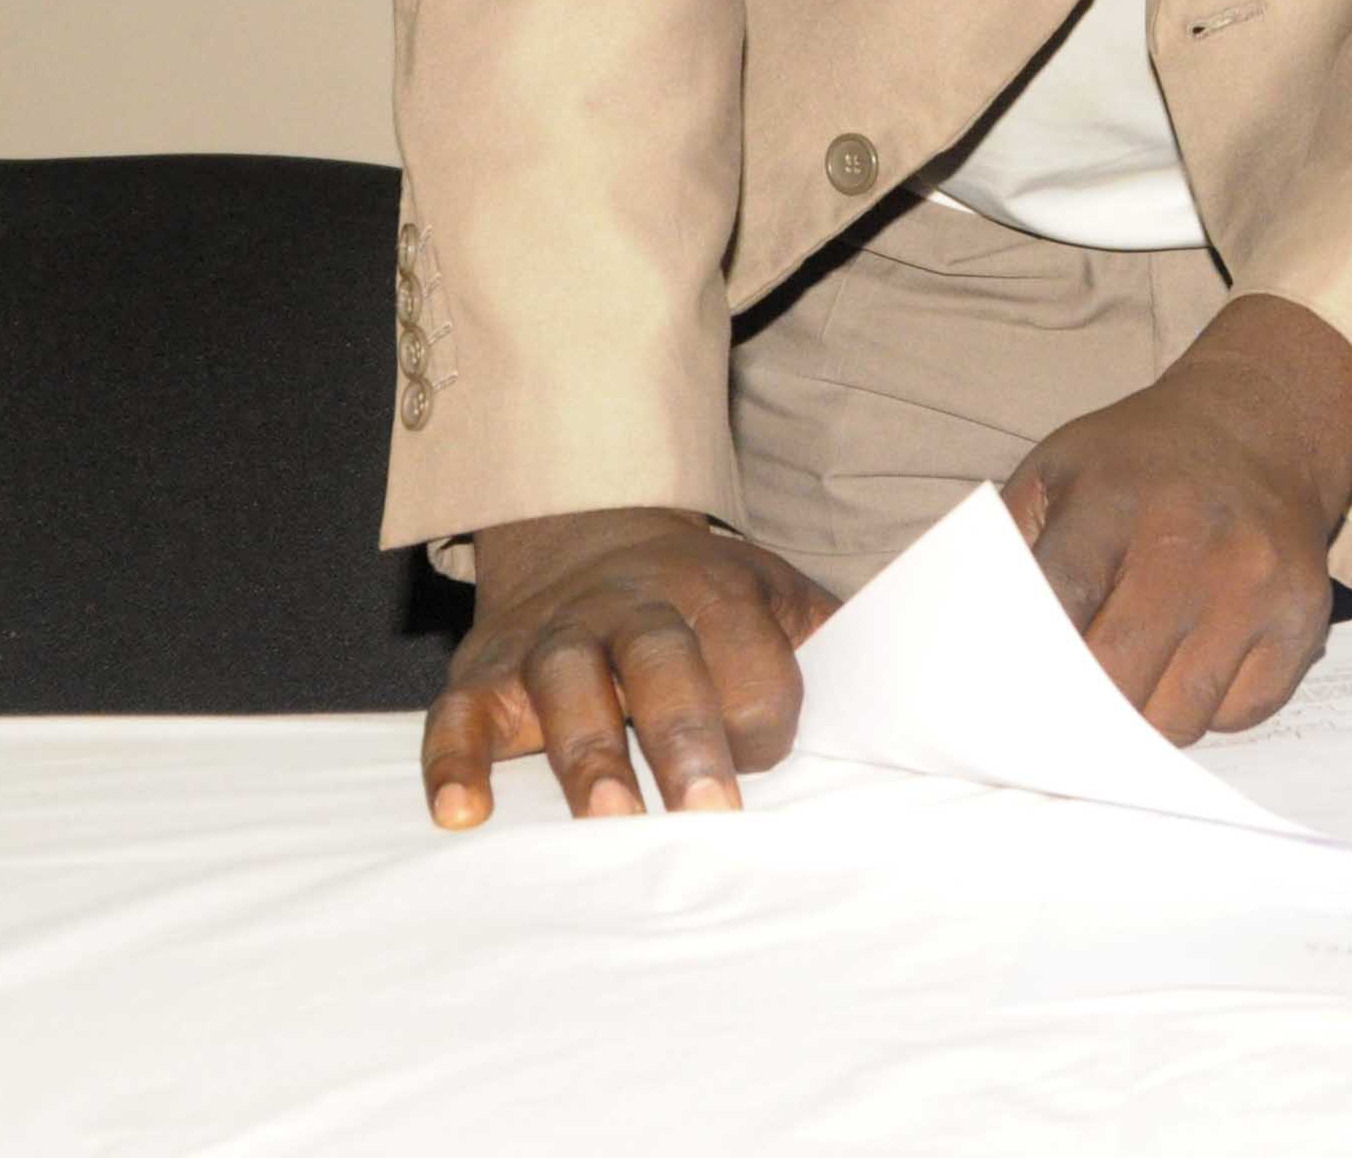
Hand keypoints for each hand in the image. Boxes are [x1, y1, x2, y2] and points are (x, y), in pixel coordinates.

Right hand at [420, 507, 838, 826]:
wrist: (586, 533)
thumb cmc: (700, 595)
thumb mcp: (774, 595)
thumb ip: (824, 641)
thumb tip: (896, 696)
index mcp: (712, 590)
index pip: (749, 652)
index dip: (766, 710)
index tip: (775, 759)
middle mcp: (627, 607)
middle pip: (657, 658)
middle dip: (684, 733)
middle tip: (710, 810)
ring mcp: (550, 638)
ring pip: (564, 682)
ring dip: (586, 752)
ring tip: (608, 818)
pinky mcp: (482, 674)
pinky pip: (459, 715)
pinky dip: (455, 761)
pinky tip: (462, 814)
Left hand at [1004, 292, 1351, 743]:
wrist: (1261, 425)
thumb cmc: (1140, 462)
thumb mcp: (1057, 470)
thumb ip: (1008, 551)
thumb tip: (972, 653)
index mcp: (1114, 501)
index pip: (1057, 614)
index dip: (1030, 668)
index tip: (1012, 696)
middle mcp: (1191, 543)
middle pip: (1117, 681)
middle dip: (1084, 707)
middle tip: (1070, 707)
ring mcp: (1256, 585)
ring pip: (1180, 717)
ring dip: (1149, 714)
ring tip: (1139, 674)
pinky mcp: (1305, 618)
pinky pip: (1242, 714)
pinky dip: (1212, 707)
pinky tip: (1198, 660)